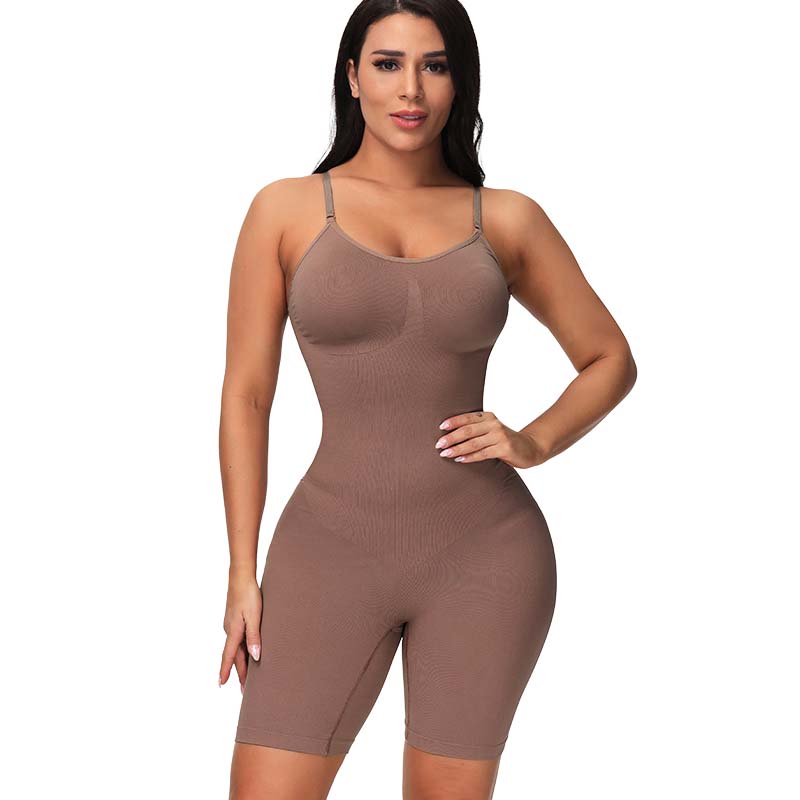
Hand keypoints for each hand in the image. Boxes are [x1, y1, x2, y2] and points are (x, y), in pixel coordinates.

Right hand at [219, 572, 261, 692]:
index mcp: (233, 631)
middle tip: (244, 689)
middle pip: (233, 655)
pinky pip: (237, 639)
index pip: (229, 657)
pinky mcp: (234, 619)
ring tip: (247, 675)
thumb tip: (255, 657)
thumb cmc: (249, 595)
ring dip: (240, 662)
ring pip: (235, 648)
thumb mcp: (255, 616)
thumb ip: (254, 637)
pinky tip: (246, 651)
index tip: (221, 685)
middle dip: (239, 673)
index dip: (225, 672)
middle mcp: (229, 630)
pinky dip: (241, 649)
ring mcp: (231, 624)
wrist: (241, 576)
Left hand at [436, 410, 547, 468]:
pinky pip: (483, 454)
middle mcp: (494, 424)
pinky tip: (459, 460)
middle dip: (451, 437)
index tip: (440, 427)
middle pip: (468, 430)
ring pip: (474, 443)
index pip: (467, 417)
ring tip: (445, 453)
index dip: (453, 421)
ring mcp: (500, 436)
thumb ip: (475, 430)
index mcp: (488, 417)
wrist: (529, 448)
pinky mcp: (505, 448)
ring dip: (457, 448)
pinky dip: (470, 457)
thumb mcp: (490, 430)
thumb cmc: (503, 441)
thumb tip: (448, 436)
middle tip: (438, 444)